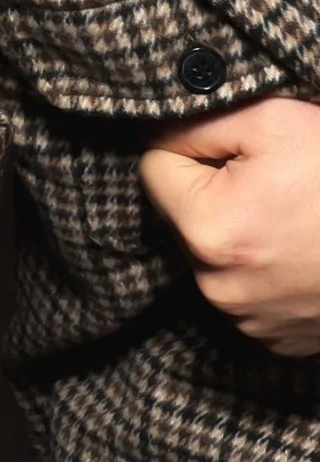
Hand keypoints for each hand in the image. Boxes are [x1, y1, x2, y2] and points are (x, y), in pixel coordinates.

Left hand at [142, 94, 319, 354]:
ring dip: (242, 231)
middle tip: (276, 182)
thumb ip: (198, 121)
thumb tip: (158, 127)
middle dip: (216, 191)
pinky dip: (266, 268)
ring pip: (214, 254)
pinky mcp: (277, 340)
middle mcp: (219, 287)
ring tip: (297, 216)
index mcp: (208, 230)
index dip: (193, 146)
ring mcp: (250, 321)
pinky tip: (305, 251)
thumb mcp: (272, 121)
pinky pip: (247, 290)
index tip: (237, 148)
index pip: (156, 168)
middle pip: (183, 215)